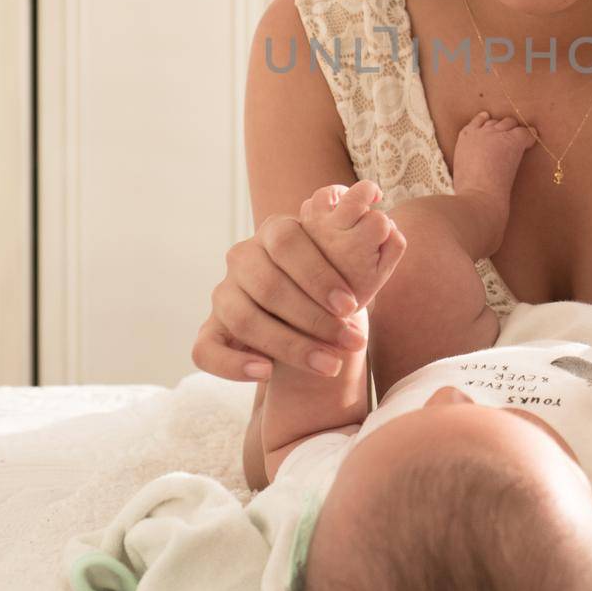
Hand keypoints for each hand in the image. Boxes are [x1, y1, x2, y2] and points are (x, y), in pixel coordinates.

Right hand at [191, 184, 374, 381]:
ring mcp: (223, 294)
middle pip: (268, 285)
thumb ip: (364, 243)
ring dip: (289, 346)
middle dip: (314, 319)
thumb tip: (385, 219)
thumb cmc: (332, 287)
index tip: (351, 306)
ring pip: (244, 319)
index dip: (318, 274)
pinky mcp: (211, 331)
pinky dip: (234, 364)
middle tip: (351, 343)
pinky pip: (207, 350)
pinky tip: (266, 371)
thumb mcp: (348, 264)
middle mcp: (243, 257)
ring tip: (329, 366)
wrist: (310, 317)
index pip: (288, 241)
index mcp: (275, 231)